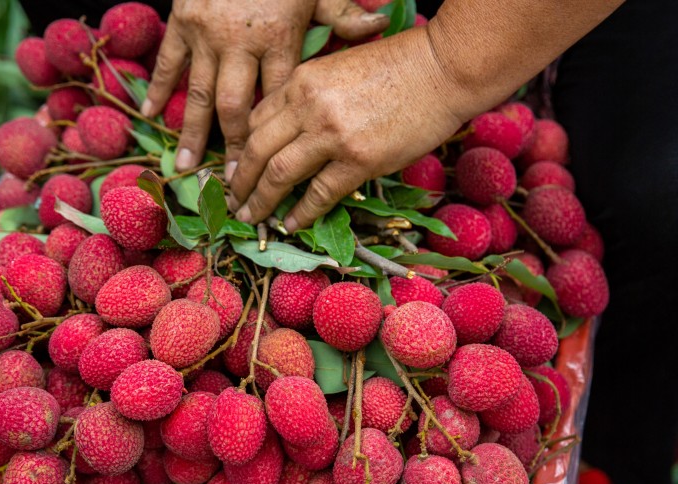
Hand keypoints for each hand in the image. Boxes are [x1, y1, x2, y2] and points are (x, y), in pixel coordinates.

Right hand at [141, 0, 388, 171]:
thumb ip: (343, 13)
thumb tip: (378, 25)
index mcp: (279, 40)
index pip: (276, 102)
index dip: (274, 141)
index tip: (271, 174)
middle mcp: (240, 43)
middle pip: (236, 108)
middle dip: (232, 149)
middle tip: (231, 186)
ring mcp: (207, 34)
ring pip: (200, 93)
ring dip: (193, 134)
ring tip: (187, 167)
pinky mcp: (182, 21)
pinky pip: (169, 62)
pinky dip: (160, 89)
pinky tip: (153, 116)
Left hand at [229, 29, 466, 231]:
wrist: (444, 67)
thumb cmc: (400, 65)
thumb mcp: (340, 67)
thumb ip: (313, 96)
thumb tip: (295, 131)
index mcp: (302, 81)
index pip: (257, 120)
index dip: (242, 149)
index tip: (238, 168)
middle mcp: (308, 106)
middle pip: (256, 149)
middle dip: (240, 180)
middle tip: (234, 200)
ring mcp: (332, 135)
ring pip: (278, 174)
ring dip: (260, 201)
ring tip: (251, 217)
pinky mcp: (358, 160)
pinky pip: (318, 194)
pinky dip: (301, 213)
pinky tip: (291, 224)